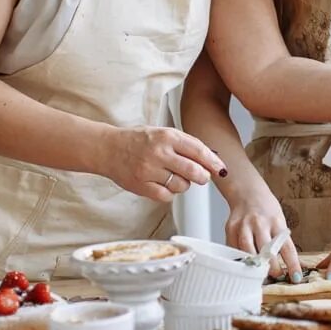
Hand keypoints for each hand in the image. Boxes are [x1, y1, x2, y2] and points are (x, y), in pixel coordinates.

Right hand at [106, 126, 225, 202]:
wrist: (108, 149)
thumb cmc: (139, 140)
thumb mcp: (163, 133)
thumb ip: (185, 144)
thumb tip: (211, 159)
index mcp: (167, 136)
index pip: (198, 150)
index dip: (213, 162)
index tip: (221, 169)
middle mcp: (159, 153)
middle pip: (194, 171)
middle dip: (203, 177)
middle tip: (202, 177)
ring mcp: (149, 170)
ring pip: (181, 186)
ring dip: (184, 185)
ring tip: (174, 177)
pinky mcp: (141, 186)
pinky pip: (167, 196)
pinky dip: (169, 193)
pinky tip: (163, 184)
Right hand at [224, 182, 301, 281]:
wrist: (248, 193)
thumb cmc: (267, 210)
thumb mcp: (279, 222)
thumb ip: (280, 242)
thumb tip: (288, 267)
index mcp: (276, 222)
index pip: (287, 247)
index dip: (292, 265)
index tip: (296, 278)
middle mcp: (260, 223)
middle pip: (266, 250)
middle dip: (272, 267)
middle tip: (275, 276)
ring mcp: (244, 225)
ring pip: (248, 250)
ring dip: (254, 265)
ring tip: (259, 274)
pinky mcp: (230, 228)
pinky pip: (234, 248)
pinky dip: (239, 259)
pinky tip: (244, 264)